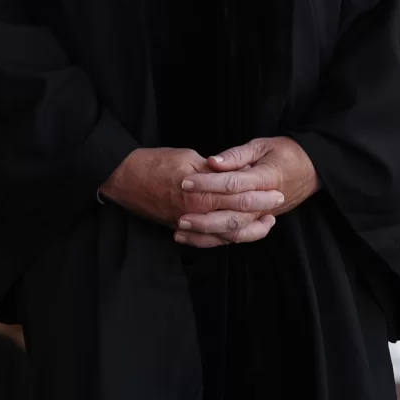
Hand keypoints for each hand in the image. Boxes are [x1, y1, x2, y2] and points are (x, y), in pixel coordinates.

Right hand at [99, 147, 282, 240]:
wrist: (123, 178)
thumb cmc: (153, 163)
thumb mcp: (187, 157)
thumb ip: (213, 170)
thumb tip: (232, 173)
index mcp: (201, 194)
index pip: (239, 197)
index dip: (259, 195)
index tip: (276, 190)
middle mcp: (197, 215)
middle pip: (237, 218)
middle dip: (259, 212)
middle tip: (276, 204)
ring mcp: (189, 225)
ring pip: (225, 236)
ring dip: (248, 231)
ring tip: (265, 224)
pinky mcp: (180, 228)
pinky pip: (206, 241)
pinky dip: (224, 240)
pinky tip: (236, 236)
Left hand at [173, 136, 318, 248]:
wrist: (312, 169)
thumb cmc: (285, 153)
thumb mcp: (262, 145)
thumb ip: (237, 155)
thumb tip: (213, 162)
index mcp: (265, 179)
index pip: (233, 184)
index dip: (208, 184)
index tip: (185, 182)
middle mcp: (264, 203)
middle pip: (233, 216)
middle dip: (204, 219)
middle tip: (180, 217)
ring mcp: (262, 216)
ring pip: (235, 232)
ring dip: (207, 235)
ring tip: (181, 232)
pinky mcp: (259, 222)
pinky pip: (239, 237)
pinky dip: (217, 240)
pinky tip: (197, 238)